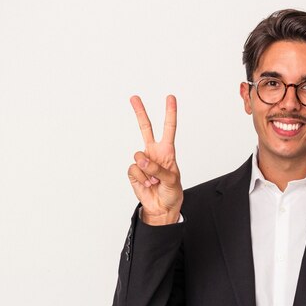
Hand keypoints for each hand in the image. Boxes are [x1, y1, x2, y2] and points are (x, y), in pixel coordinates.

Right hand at [127, 95, 182, 224]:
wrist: (161, 208)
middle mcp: (154, 152)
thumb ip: (158, 169)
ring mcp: (143, 161)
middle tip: (134, 97)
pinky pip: (134, 170)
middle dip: (140, 112)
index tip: (170, 98)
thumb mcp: (172, 180)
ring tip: (155, 181)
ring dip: (148, 171)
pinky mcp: (134, 171)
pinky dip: (142, 179)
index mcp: (167, 151)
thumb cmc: (172, 192)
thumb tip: (141, 159)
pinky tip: (147, 184)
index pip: (169, 129)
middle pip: (145, 128)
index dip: (170, 113)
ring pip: (139, 157)